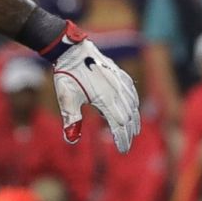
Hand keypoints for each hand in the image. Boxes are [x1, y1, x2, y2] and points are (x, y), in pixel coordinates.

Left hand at [48, 25, 140, 152]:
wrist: (71, 50)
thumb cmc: (67, 75)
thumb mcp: (66, 99)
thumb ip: (71, 119)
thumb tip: (71, 140)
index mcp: (105, 99)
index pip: (119, 125)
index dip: (122, 139)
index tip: (123, 151)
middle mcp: (116, 91)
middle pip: (129, 117)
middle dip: (128, 133)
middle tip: (127, 145)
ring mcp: (119, 81)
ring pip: (133, 104)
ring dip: (135, 119)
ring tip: (133, 131)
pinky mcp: (118, 73)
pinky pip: (131, 91)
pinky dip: (134, 102)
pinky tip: (134, 107)